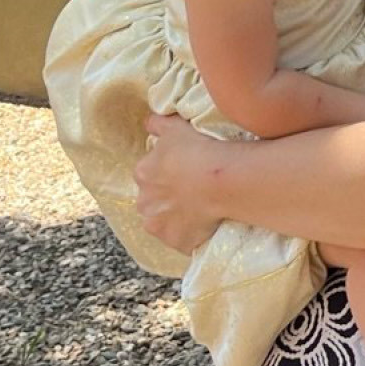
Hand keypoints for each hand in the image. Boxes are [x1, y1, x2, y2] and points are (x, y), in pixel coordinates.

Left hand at [134, 113, 224, 253]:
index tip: (183, 172)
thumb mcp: (176, 127)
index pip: (149, 175)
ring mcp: (160, 226)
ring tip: (199, 210)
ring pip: (164, 223)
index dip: (166, 174)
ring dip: (176, 219)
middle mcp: (145, 203)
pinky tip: (205, 225)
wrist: (222, 180)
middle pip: (153, 201)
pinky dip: (191, 235)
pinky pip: (182, 240)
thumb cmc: (199, 150)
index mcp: (143, 174)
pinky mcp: (178, 242)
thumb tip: (148, 123)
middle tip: (192, 191)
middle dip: (167, 198)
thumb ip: (157, 123)